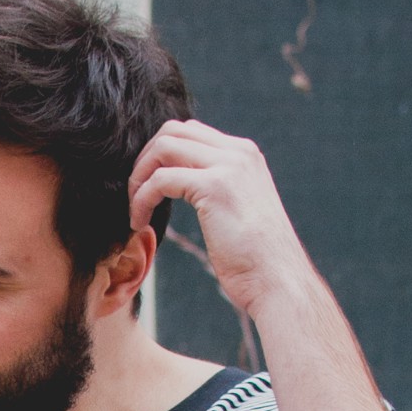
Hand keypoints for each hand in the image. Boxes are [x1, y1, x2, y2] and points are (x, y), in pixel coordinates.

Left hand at [128, 120, 313, 323]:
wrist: (277, 279)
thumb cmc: (255, 259)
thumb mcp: (237, 212)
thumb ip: (218, 189)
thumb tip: (190, 188)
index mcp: (245, 155)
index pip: (190, 132)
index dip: (160, 155)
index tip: (147, 187)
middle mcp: (239, 152)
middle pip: (173, 131)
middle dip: (145, 160)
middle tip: (134, 195)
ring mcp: (228, 166)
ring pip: (163, 147)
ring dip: (139, 176)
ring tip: (135, 210)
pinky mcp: (214, 187)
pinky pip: (160, 179)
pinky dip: (142, 198)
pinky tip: (139, 222)